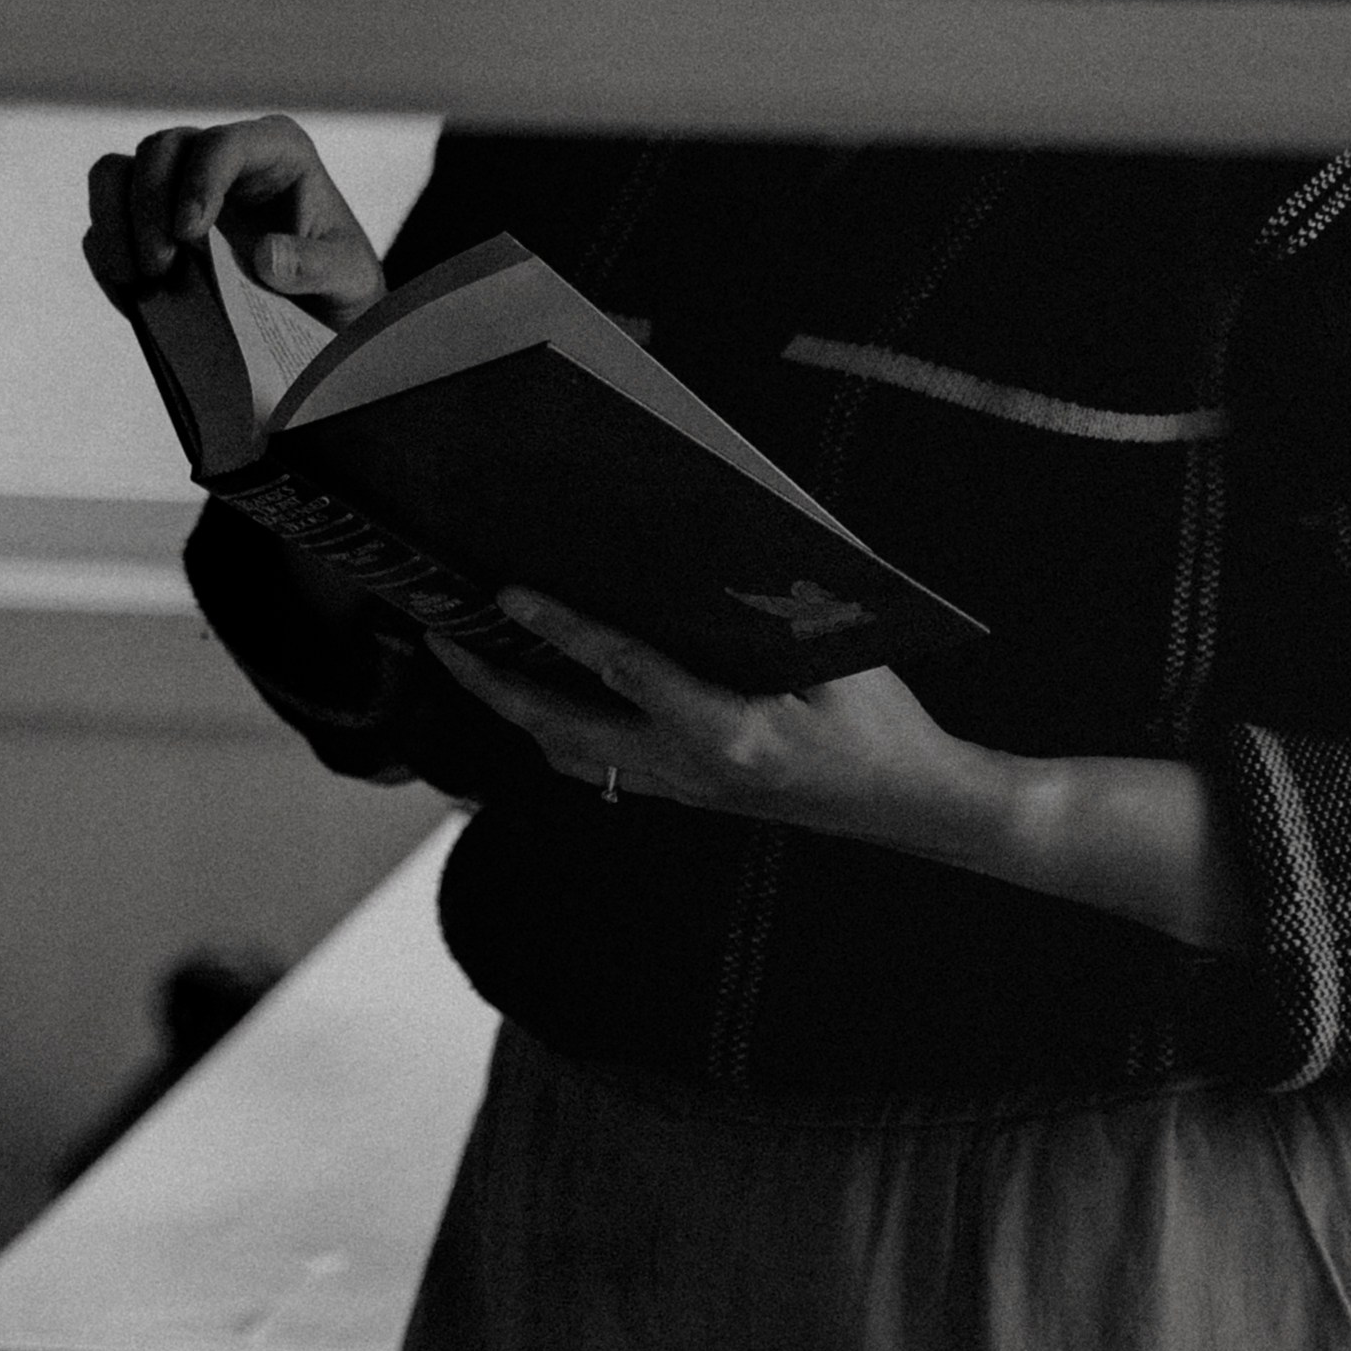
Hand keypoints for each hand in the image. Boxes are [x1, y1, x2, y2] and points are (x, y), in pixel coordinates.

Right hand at [83, 113, 384, 329]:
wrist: (319, 313)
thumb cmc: (340, 280)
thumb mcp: (349, 277)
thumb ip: (316, 267)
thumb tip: (265, 256)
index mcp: (275, 151)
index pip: (223, 144)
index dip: (198, 181)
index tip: (189, 233)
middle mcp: (219, 159)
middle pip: (159, 150)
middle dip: (148, 205)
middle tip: (160, 266)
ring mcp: (178, 188)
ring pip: (117, 173)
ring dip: (115, 223)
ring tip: (140, 278)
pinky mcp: (150, 224)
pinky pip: (106, 223)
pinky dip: (108, 255)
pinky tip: (132, 294)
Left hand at [427, 584, 979, 851]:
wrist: (911, 804)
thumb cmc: (881, 722)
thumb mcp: (836, 655)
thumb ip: (771, 609)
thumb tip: (711, 546)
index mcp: (728, 729)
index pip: (622, 669)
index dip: (559, 627)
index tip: (506, 593)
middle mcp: (690, 768)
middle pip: (561, 729)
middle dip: (492, 684)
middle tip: (439, 633)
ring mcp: (683, 789)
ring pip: (570, 756)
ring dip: (514, 711)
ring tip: (473, 660)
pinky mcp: (687, 795)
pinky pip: (599, 766)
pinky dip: (556, 730)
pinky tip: (541, 697)